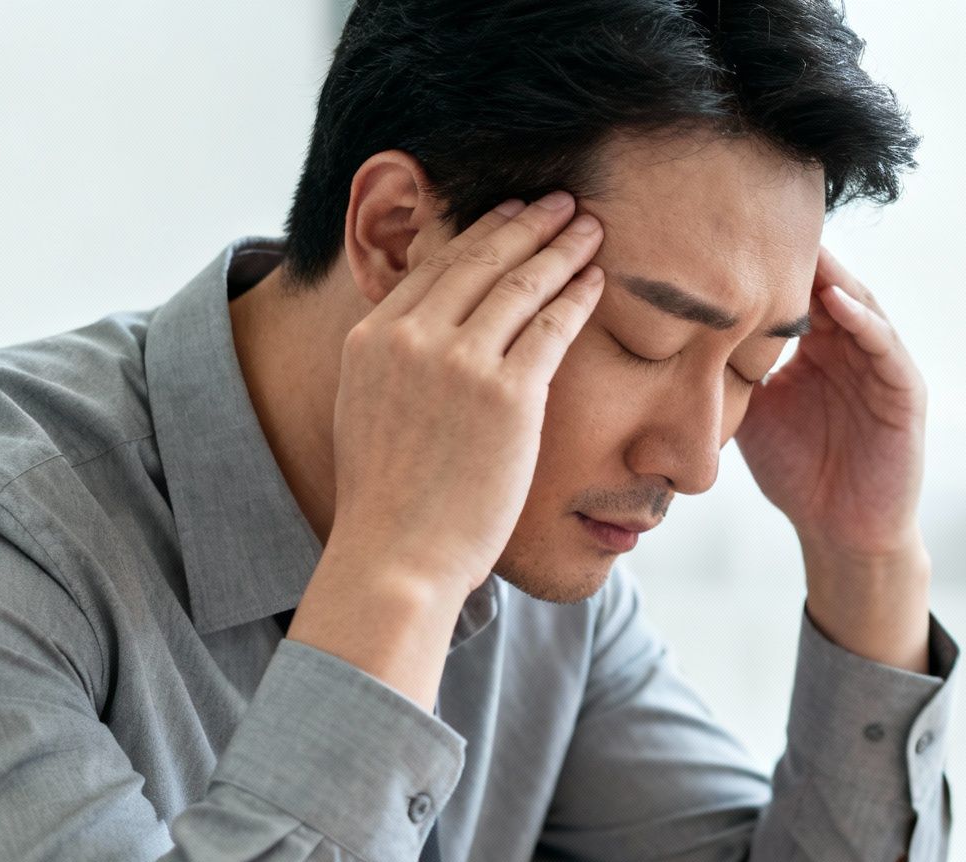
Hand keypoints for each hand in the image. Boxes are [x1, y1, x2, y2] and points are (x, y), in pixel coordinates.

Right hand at [288, 191, 603, 702]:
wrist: (396, 555)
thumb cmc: (390, 504)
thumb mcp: (368, 414)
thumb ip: (394, 368)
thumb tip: (416, 345)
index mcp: (372, 338)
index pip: (434, 267)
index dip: (478, 234)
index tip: (508, 216)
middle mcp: (411, 338)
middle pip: (478, 260)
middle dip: (524, 223)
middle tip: (559, 201)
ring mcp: (459, 363)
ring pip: (521, 285)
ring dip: (560, 247)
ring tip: (589, 227)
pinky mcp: (506, 394)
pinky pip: (551, 327)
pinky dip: (577, 296)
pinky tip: (598, 279)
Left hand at [736, 247, 931, 672]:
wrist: (840, 531)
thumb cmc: (795, 471)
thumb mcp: (748, 410)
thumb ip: (721, 370)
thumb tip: (659, 337)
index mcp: (813, 343)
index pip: (789, 285)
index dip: (760, 257)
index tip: (720, 223)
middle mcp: (850, 342)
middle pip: (824, 279)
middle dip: (795, 247)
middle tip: (757, 207)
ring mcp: (881, 362)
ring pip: (856, 301)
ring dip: (829, 273)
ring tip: (797, 242)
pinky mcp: (905, 391)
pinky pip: (885, 346)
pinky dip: (863, 321)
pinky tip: (834, 302)